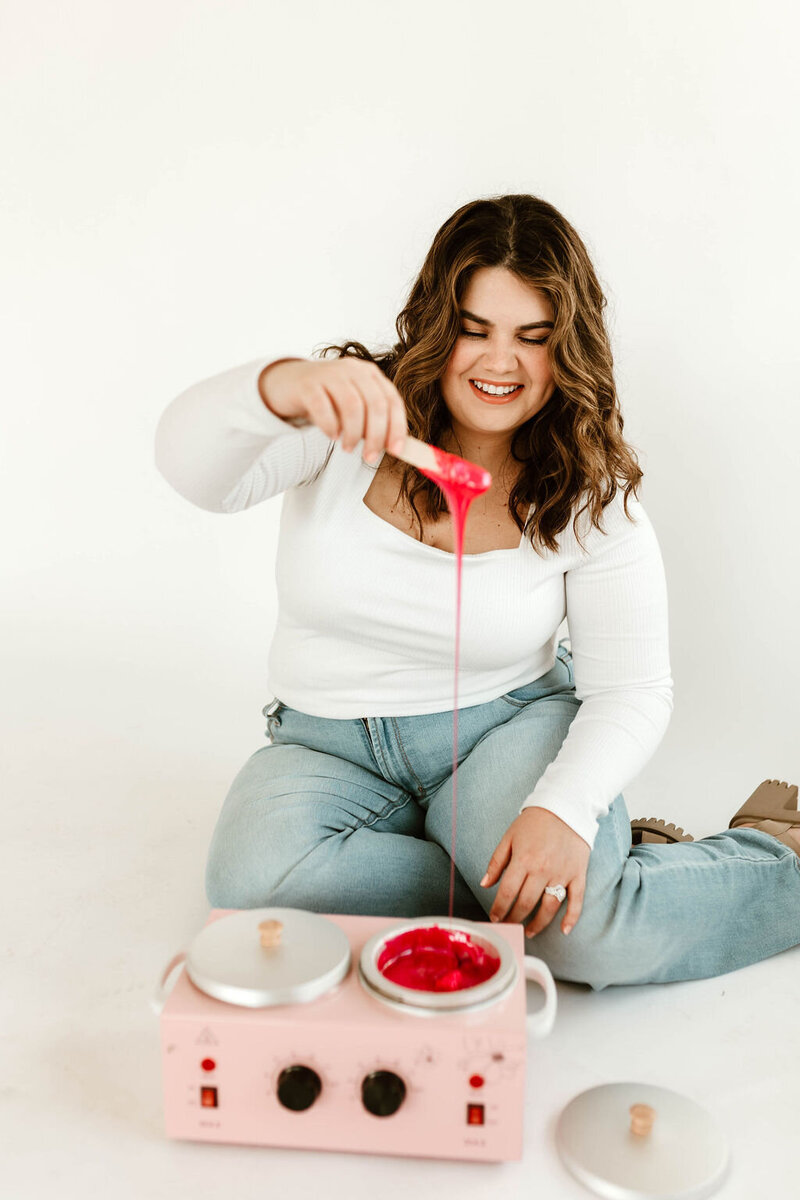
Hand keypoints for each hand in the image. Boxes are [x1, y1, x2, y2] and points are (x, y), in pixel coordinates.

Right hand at [258, 357, 408, 463]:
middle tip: (370, 457)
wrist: (289, 383)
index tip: (396, 451)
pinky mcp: (308, 384)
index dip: (397, 427)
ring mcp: (330, 374)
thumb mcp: (354, 407)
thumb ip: (374, 422)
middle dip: (376, 435)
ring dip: (353, 433)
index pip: (392, 400)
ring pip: (352, 406)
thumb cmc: (328, 399)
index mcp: (370, 374)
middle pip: (375, 404)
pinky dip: (330, 425)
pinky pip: (323, 407)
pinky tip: (332, 436)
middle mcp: (353, 370)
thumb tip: (396, 448)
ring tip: (348, 448)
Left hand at [480, 807, 589, 937]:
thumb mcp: (509, 837)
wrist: (565, 807)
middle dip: (515, 918)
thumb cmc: (534, 822)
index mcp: (523, 860)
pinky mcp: (578, 874)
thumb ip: (496, 862)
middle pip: (526, 903)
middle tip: (510, 925)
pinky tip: (564, 930)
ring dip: (538, 924)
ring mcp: (562, 873)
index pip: (507, 892)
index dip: (499, 908)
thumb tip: (485, 884)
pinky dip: (571, 917)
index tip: (495, 917)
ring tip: (529, 931)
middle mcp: (542, 869)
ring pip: (549, 907)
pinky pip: (576, 900)